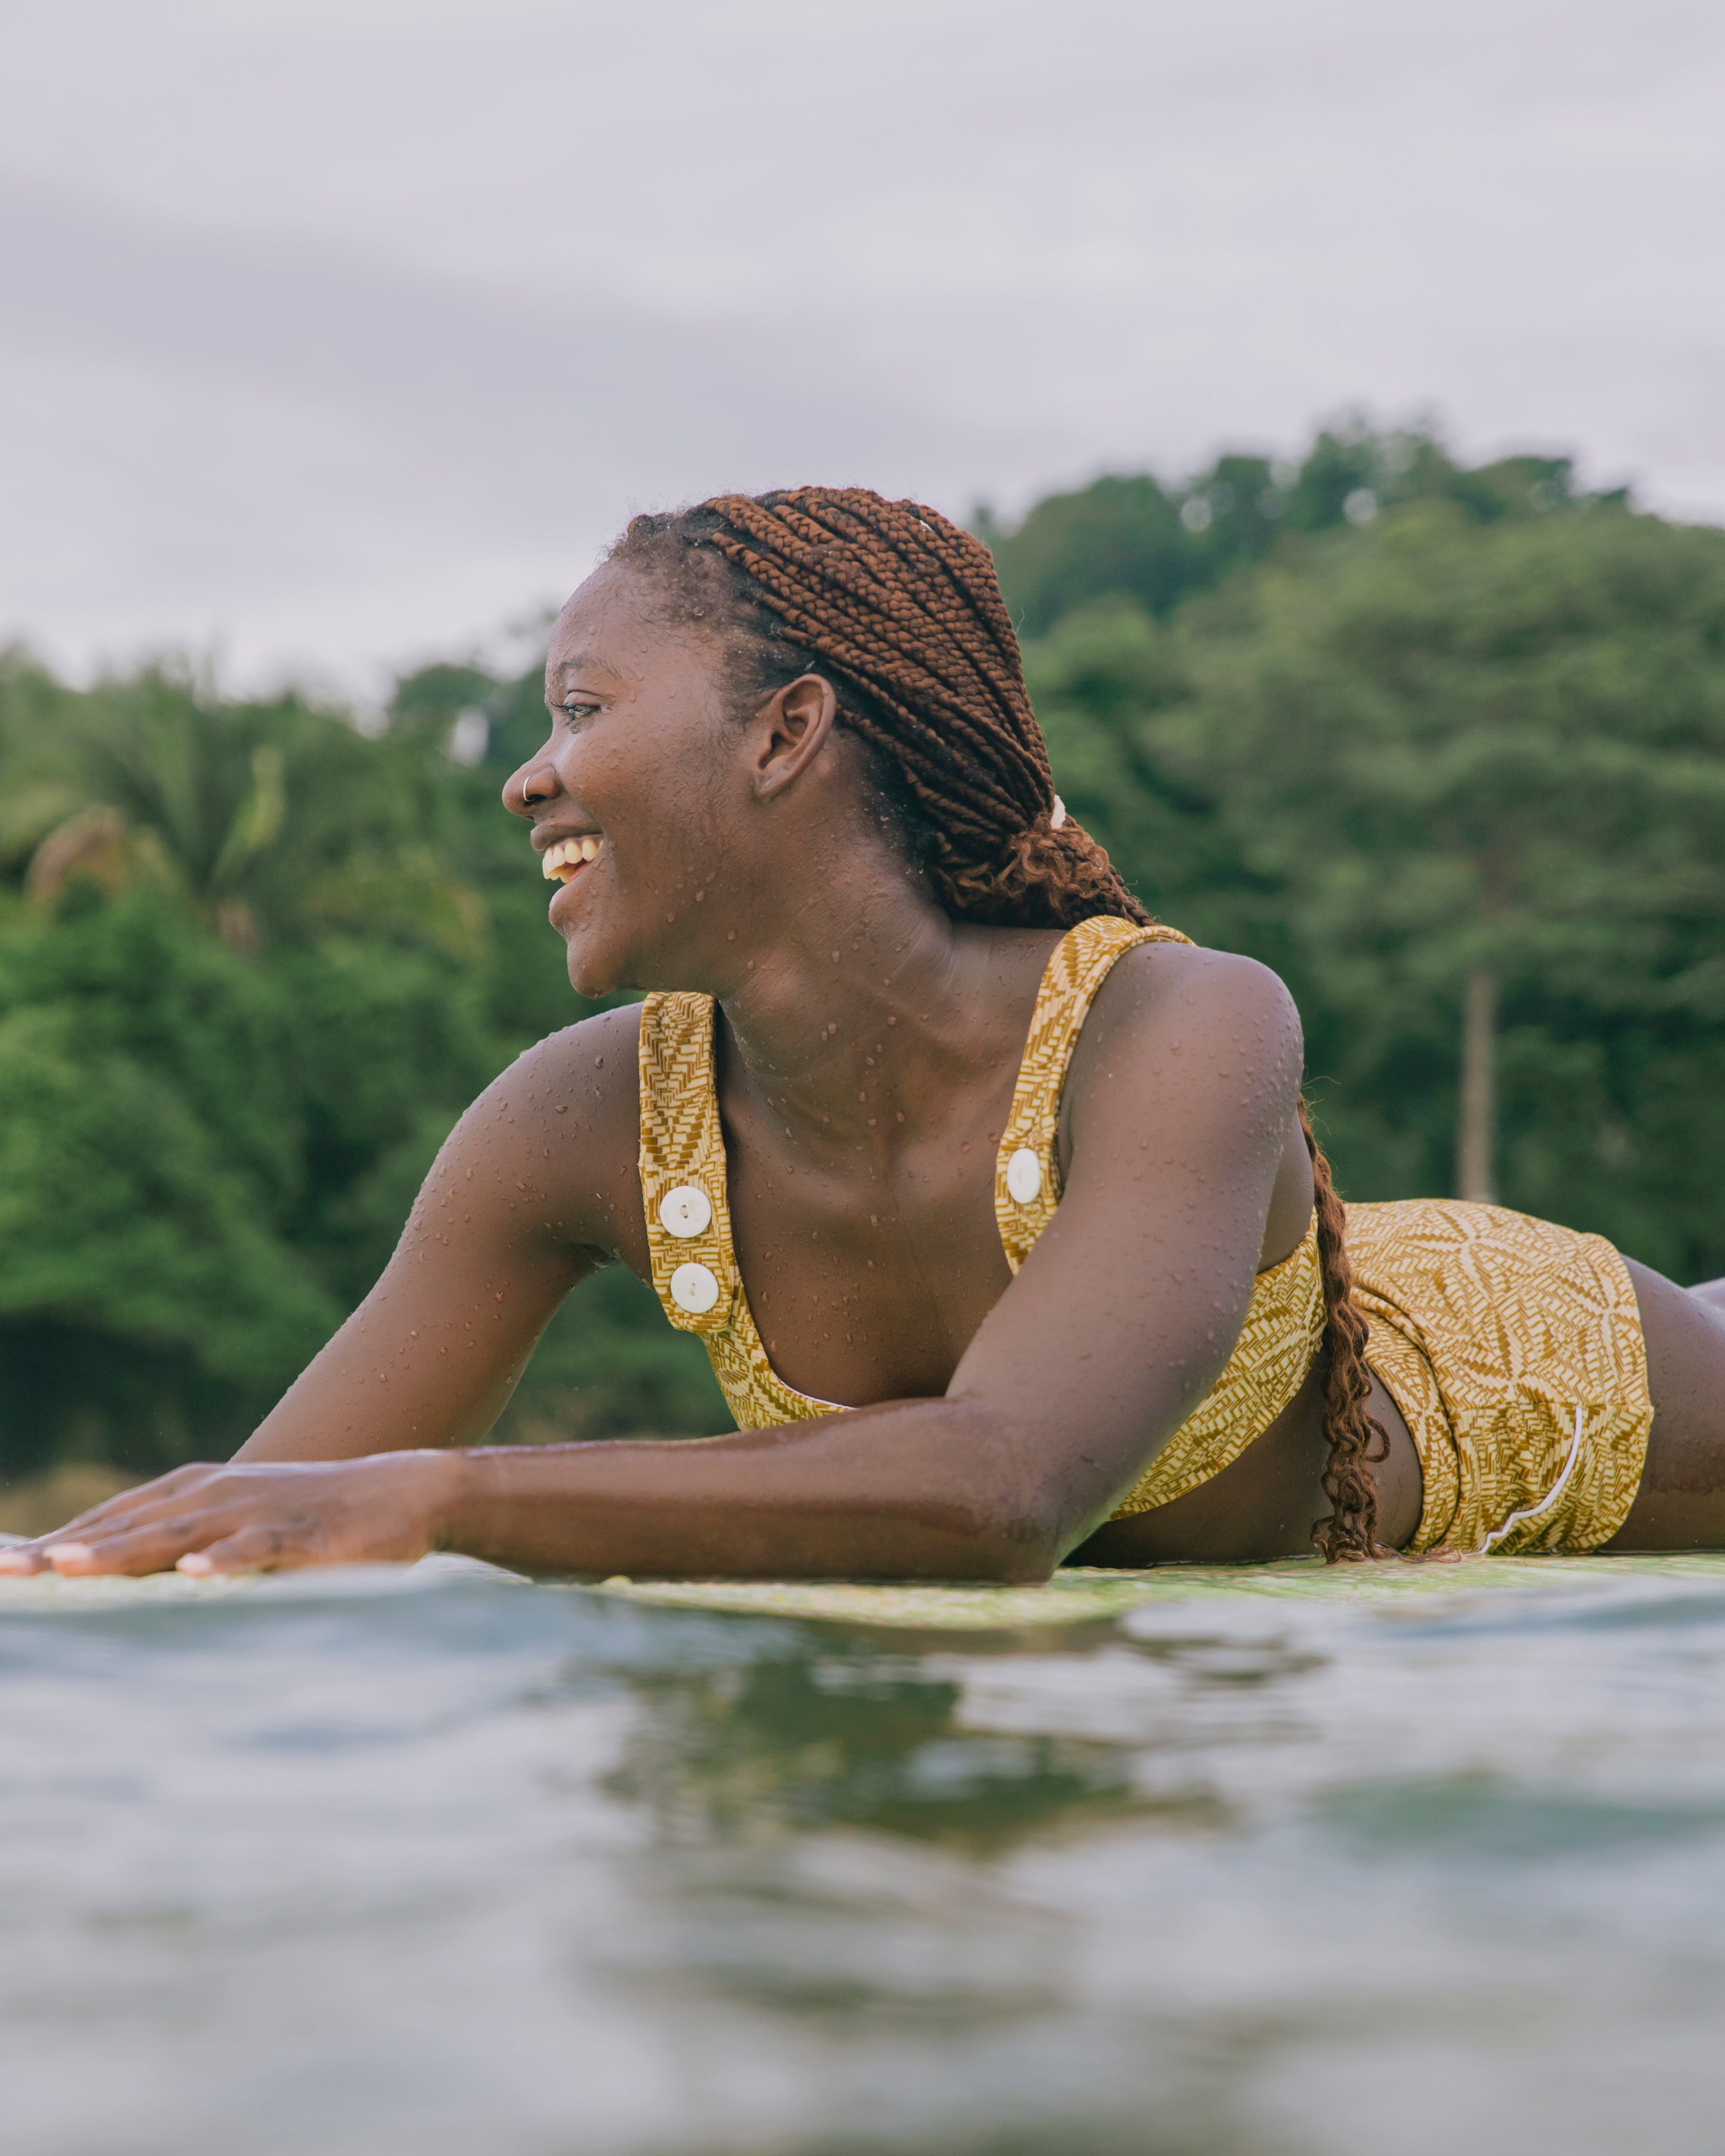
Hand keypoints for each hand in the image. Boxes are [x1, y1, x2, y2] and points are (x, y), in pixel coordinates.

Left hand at [0, 1452, 467, 1579]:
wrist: (405, 1492)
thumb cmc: (314, 1517)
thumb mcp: (238, 1524)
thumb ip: (182, 1544)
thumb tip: (119, 1574)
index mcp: (195, 1492)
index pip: (110, 1520)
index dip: (53, 1542)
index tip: (0, 1566)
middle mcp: (216, 1496)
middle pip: (127, 1527)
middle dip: (61, 1551)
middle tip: (5, 1571)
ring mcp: (258, 1512)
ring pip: (178, 1535)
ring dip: (120, 1551)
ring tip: (66, 1567)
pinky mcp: (305, 1534)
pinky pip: (258, 1549)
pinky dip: (225, 1560)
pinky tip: (196, 1574)